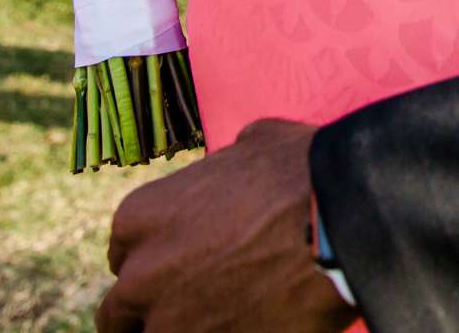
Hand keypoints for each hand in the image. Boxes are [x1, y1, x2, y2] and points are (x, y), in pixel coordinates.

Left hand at [99, 120, 355, 332]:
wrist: (339, 220)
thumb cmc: (299, 173)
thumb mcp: (253, 143)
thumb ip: (224, 164)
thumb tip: (235, 162)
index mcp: (140, 217)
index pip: (121, 254)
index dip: (150, 260)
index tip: (172, 268)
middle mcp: (141, 274)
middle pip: (119, 314)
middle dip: (147, 311)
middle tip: (186, 307)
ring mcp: (170, 323)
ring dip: (178, 328)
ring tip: (214, 322)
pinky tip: (247, 330)